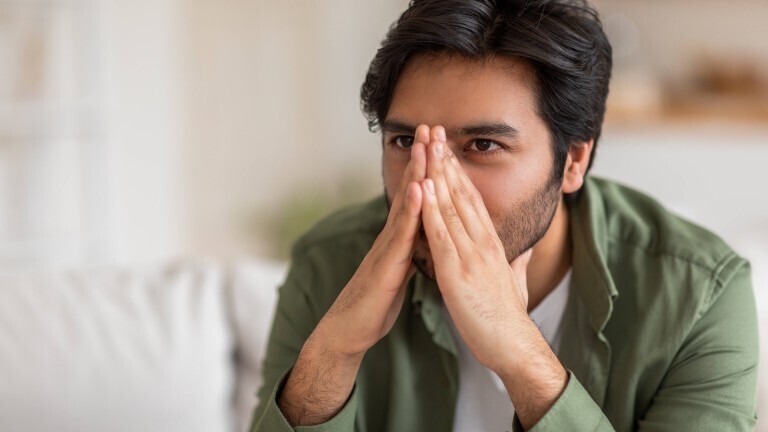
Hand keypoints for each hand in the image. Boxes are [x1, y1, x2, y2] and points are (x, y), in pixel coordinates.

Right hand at [278, 125, 428, 425]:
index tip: (439, 140)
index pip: (419, 197)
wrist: (350, 329)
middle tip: (430, 125)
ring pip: (406, 205)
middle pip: (411, 190)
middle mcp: (393, 235)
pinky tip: (422, 190)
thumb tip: (426, 235)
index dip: (429, 168)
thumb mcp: (400, 269)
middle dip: (421, 158)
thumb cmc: (376, 301)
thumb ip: (412, 249)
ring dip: (417, 173)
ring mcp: (387, 247)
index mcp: (401, 238)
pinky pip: (402, 234)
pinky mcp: (386, 265)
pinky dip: (413, 210)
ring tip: (425, 144)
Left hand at [419, 126, 566, 428]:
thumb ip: (516, 261)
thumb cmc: (509, 316)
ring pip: (451, 208)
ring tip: (427, 147)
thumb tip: (523, 250)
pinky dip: (431, 210)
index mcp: (492, 244)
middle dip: (447, 162)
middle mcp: (483, 243)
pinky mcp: (457, 273)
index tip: (448, 149)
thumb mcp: (514, 281)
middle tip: (435, 132)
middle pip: (462, 194)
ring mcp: (471, 255)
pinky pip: (441, 235)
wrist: (513, 345)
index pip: (473, 200)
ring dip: (437, 175)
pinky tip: (423, 189)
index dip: (459, 172)